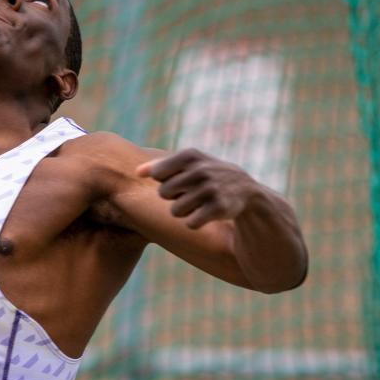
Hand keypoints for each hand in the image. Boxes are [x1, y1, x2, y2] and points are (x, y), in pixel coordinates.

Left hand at [136, 148, 257, 229]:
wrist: (243, 189)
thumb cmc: (205, 174)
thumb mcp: (187, 163)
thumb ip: (159, 165)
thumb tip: (136, 172)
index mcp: (190, 155)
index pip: (157, 174)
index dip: (164, 180)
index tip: (179, 178)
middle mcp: (201, 170)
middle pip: (163, 193)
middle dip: (173, 197)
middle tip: (189, 193)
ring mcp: (211, 189)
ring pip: (175, 211)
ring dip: (183, 211)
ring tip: (198, 203)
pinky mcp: (219, 208)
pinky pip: (190, 223)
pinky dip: (195, 222)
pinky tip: (206, 213)